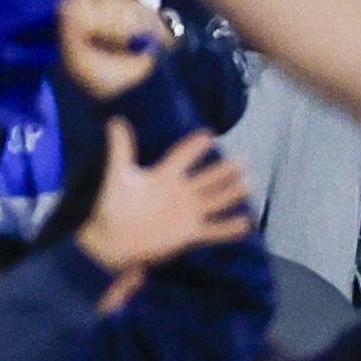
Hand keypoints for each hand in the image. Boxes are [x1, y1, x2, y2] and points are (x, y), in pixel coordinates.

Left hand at [76, 119, 255, 278]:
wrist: (112, 240)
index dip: (193, 147)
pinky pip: (213, 230)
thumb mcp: (118, 175)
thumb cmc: (113, 206)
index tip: (209, 135)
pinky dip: (228, 228)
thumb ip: (120, 148)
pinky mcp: (189, 234)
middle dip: (224, 170)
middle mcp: (179, 192)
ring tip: (248, 184)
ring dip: (231, 194)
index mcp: (163, 176)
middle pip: (207, 178)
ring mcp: (186, 213)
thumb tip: (114, 120)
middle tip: (243, 159)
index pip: (182, 157)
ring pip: (215, 201)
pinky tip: (244, 223)